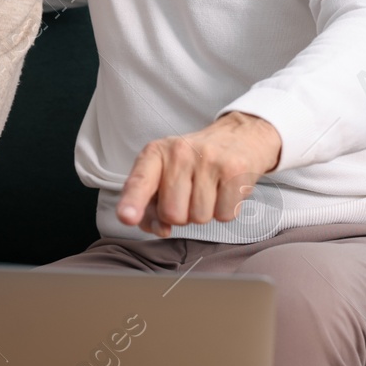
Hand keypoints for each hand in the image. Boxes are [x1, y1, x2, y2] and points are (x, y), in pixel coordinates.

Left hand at [116, 112, 282, 237]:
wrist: (239, 136)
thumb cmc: (195, 161)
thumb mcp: (165, 172)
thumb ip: (151, 204)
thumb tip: (160, 229)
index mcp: (156, 152)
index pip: (140, 180)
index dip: (133, 201)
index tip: (127, 217)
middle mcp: (180, 152)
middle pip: (172, 213)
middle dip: (181, 214)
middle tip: (191, 193)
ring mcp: (209, 159)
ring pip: (199, 218)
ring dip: (204, 213)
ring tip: (209, 189)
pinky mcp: (235, 170)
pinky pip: (224, 215)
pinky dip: (225, 210)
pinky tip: (224, 190)